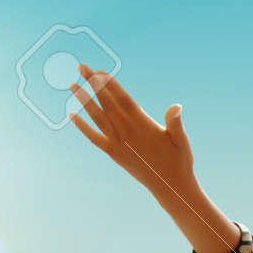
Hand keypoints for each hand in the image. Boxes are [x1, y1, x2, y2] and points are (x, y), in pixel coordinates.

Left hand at [68, 64, 194, 194]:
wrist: (169, 186)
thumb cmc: (179, 161)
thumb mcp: (181, 140)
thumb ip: (175, 123)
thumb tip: (176, 107)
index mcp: (142, 124)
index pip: (122, 98)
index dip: (109, 84)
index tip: (98, 70)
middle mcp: (126, 132)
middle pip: (106, 102)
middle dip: (93, 84)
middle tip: (80, 66)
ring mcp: (118, 143)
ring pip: (97, 117)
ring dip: (84, 100)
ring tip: (72, 85)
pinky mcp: (114, 154)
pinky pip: (94, 138)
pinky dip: (82, 127)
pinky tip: (71, 115)